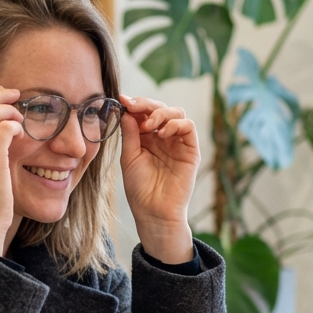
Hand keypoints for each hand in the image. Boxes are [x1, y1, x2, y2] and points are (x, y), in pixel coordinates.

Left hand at [119, 94, 198, 263]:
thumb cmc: (139, 189)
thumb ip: (130, 134)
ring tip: (148, 125)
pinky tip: (161, 133)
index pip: (144, 113)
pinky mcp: (190, 151)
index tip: (122, 100)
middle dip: (146, 104)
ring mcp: (178, 143)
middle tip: (134, 107)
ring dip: (161, 113)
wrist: (153, 212)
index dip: (135, 104)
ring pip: (176, 113)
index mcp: (146, 138)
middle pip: (161, 108)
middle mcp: (163, 138)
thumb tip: (127, 110)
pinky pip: (188, 127)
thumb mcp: (129, 157)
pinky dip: (175, 124)